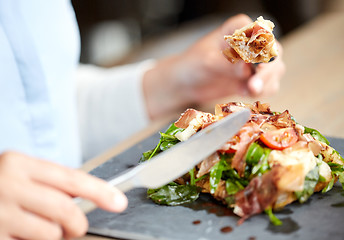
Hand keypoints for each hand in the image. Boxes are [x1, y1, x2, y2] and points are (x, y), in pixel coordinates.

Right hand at [0, 151, 127, 239]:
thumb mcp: (20, 173)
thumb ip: (50, 183)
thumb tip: (91, 197)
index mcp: (19, 164)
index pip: (71, 178)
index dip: (99, 191)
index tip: (119, 202)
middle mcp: (7, 186)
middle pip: (65, 210)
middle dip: (78, 224)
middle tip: (75, 227)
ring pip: (50, 234)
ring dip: (55, 237)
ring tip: (41, 230)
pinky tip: (22, 234)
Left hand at [143, 14, 284, 118]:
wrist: (184, 83)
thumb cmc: (191, 65)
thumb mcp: (207, 62)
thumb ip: (227, 65)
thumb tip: (246, 69)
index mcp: (239, 28)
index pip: (261, 33)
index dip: (264, 48)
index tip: (257, 64)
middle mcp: (251, 43)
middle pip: (274, 53)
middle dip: (268, 71)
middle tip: (254, 86)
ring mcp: (254, 62)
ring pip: (275, 71)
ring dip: (267, 83)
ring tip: (250, 91)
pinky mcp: (252, 79)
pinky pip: (268, 86)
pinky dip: (262, 91)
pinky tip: (245, 93)